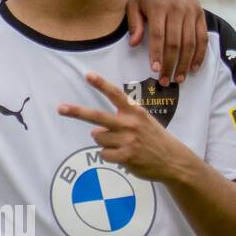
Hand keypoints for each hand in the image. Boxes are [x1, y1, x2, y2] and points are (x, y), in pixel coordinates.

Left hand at [58, 73, 197, 183]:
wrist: (175, 161)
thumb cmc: (155, 139)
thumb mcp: (144, 121)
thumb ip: (121, 120)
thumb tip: (94, 131)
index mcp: (135, 111)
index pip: (116, 95)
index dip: (101, 84)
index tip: (87, 74)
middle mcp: (130, 124)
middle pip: (97, 116)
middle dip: (77, 112)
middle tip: (60, 108)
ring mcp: (128, 140)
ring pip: (98, 137)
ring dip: (104, 142)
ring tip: (122, 145)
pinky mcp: (126, 156)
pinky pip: (104, 154)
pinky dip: (110, 155)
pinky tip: (125, 156)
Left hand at [126, 0, 205, 85]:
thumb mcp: (133, 3)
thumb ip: (134, 23)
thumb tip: (133, 44)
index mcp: (158, 7)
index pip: (158, 35)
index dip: (157, 53)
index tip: (154, 69)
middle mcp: (177, 10)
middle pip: (176, 42)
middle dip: (171, 64)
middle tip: (165, 81)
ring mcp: (191, 12)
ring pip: (191, 43)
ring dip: (185, 63)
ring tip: (179, 78)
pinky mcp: (200, 15)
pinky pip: (202, 38)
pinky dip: (199, 54)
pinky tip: (193, 67)